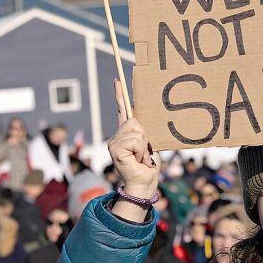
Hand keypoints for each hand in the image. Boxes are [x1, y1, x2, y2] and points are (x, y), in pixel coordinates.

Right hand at [108, 80, 159, 199]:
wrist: (145, 183)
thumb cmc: (148, 165)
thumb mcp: (147, 144)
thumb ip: (142, 131)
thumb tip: (138, 120)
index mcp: (125, 133)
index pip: (122, 110)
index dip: (120, 95)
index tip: (118, 80)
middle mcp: (116, 136)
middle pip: (134, 120)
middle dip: (144, 136)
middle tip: (144, 152)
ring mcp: (114, 142)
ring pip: (136, 131)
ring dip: (144, 145)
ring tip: (141, 157)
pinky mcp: (115, 149)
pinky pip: (135, 140)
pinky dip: (141, 151)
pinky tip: (137, 160)